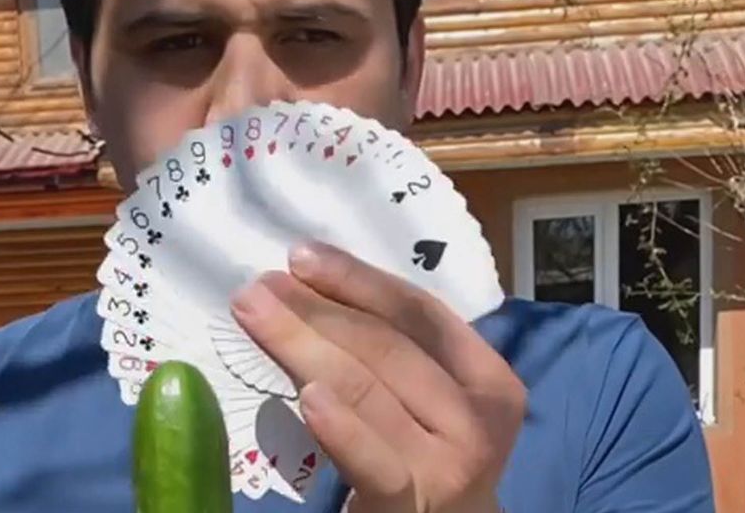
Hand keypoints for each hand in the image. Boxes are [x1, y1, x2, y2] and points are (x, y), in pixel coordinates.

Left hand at [230, 241, 525, 512]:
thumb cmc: (429, 455)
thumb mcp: (428, 397)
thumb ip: (394, 351)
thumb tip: (310, 287)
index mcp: (488, 379)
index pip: (418, 313)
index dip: (358, 279)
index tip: (302, 257)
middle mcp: (477, 419)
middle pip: (387, 346)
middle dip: (317, 309)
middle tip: (260, 286)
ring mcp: (448, 466)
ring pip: (366, 390)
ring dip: (302, 345)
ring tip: (255, 315)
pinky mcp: (410, 505)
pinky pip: (371, 459)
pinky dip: (339, 425)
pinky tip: (307, 394)